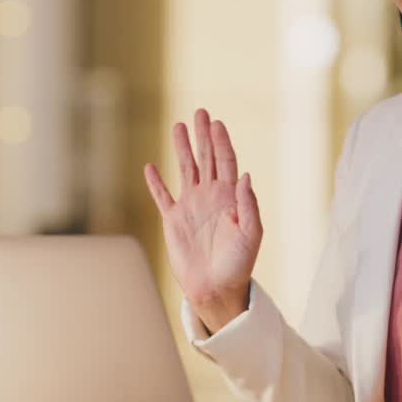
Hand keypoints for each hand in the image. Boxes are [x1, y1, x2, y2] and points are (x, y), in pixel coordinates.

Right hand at [144, 109, 261, 332]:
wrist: (216, 289)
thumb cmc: (238, 264)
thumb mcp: (251, 234)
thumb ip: (249, 205)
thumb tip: (245, 176)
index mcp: (231, 197)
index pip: (226, 162)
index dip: (222, 142)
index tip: (217, 124)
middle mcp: (210, 196)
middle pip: (206, 158)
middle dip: (203, 136)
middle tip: (200, 112)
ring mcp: (191, 206)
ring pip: (185, 170)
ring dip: (181, 149)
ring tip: (178, 126)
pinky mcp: (173, 220)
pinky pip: (162, 196)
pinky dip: (156, 183)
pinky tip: (150, 167)